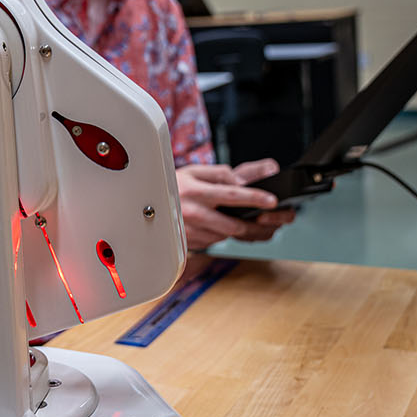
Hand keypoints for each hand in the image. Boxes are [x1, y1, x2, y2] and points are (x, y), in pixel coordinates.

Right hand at [175, 158, 295, 250]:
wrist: (144, 205)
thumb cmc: (171, 186)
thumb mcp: (194, 172)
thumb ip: (220, 174)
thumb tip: (242, 181)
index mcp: (195, 191)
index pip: (230, 195)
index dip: (253, 197)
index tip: (271, 201)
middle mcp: (192, 213)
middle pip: (233, 225)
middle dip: (255, 225)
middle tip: (270, 221)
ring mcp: (189, 232)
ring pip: (225, 236)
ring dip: (239, 231)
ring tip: (247, 221)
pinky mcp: (187, 244)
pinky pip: (213, 242)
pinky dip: (222, 235)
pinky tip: (223, 227)